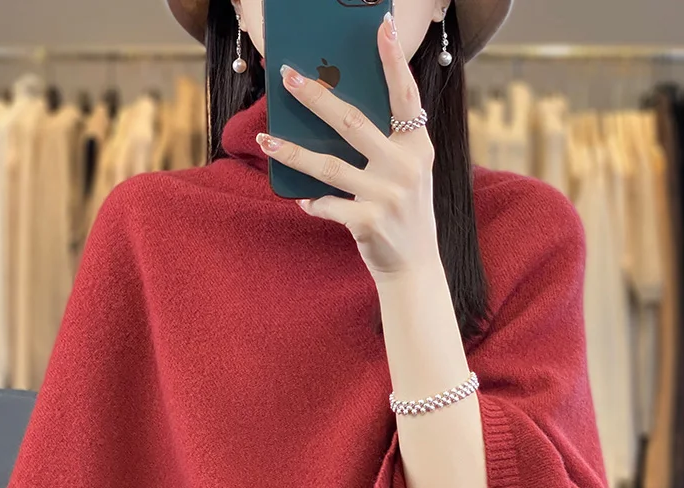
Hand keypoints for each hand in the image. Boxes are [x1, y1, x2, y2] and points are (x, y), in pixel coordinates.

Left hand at [255, 11, 441, 278]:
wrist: (414, 267)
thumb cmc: (404, 212)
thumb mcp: (408, 172)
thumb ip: (387, 142)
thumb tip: (337, 111)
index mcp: (418, 146)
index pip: (405, 95)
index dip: (392, 60)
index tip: (382, 25)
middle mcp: (405, 167)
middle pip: (353, 122)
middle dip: (316, 96)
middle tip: (287, 76)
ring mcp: (387, 195)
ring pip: (329, 165)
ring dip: (292, 151)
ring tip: (265, 138)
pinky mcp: (369, 222)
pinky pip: (327, 204)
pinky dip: (311, 202)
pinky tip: (301, 200)